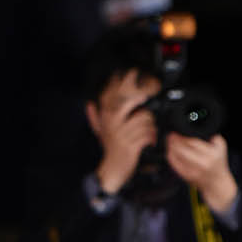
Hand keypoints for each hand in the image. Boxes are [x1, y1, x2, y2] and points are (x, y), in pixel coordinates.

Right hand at [91, 68, 158, 194]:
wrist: (112, 170)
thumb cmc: (109, 149)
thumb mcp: (100, 131)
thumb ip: (94, 116)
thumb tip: (89, 104)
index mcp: (105, 116)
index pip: (114, 91)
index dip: (125, 79)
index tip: (133, 71)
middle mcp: (112, 122)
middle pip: (132, 99)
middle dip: (142, 97)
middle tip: (146, 98)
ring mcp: (122, 133)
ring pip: (145, 118)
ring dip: (151, 126)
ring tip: (148, 131)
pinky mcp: (132, 145)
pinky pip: (149, 134)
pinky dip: (152, 138)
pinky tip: (149, 141)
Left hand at [165, 132, 237, 214]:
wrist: (217, 182)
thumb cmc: (218, 163)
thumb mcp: (221, 147)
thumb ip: (212, 136)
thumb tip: (197, 128)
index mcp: (211, 155)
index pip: (193, 142)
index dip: (182, 135)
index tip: (177, 130)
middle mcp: (202, 164)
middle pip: (182, 149)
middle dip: (174, 140)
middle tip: (171, 134)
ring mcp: (193, 171)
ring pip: (176, 156)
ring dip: (170, 146)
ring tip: (169, 140)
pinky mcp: (186, 176)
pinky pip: (174, 164)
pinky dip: (170, 155)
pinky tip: (170, 149)